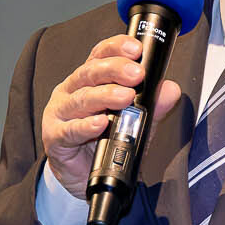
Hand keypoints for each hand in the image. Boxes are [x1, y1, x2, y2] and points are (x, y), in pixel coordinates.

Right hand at [41, 35, 184, 198]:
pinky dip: (85, 126)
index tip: (136, 49)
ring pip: (80, 98)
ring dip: (104, 96)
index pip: (100, 55)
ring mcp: (60, 113)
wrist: (86, 177)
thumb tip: (170, 90)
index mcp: (88, 80)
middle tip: (137, 74)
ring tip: (126, 97)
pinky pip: (69, 130)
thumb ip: (152, 106)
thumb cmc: (105, 142)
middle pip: (90, 72)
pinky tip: (100, 124)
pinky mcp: (54, 137)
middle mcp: (71, 91)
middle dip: (115, 69)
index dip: (116, 48)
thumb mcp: (135, 122)